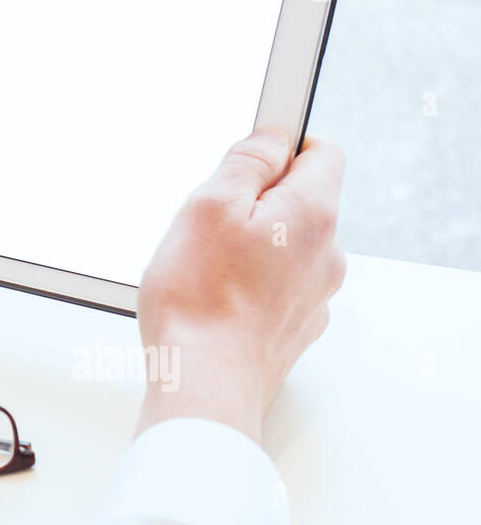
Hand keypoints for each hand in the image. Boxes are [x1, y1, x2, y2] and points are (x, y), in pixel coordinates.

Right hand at [135, 129, 345, 443]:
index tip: (246, 160)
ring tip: (204, 266)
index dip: (281, 146)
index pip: (322, 151)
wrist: (203, 385)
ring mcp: (314, 295)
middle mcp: (326, 254)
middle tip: (208, 221)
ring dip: (250, 245)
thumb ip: (246, 162)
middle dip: (256, 200)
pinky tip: (213, 296)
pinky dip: (249, 282)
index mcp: (313, 214)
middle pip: (300, 200)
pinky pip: (276, 284)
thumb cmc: (199, 300)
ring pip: (284, 245)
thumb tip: (271, 139)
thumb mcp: (209, 205)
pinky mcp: (294, 326)